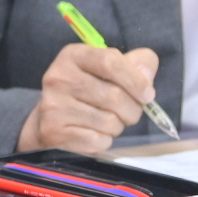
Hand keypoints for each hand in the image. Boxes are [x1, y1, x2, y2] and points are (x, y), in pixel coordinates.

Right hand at [17, 44, 159, 154]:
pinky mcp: (55, 131)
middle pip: (114, 95)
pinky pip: (98, 140)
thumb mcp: (107, 68)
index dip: (136, 80)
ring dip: (117, 126)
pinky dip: (104, 140)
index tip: (147, 94)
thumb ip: (133, 64)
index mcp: (73, 56)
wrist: (49, 118)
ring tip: (108, 121)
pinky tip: (94, 133)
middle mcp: (59, 78)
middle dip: (132, 109)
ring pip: (109, 121)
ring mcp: (54, 106)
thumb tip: (146, 73)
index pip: (110, 62)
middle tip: (128, 111)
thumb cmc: (86, 90)